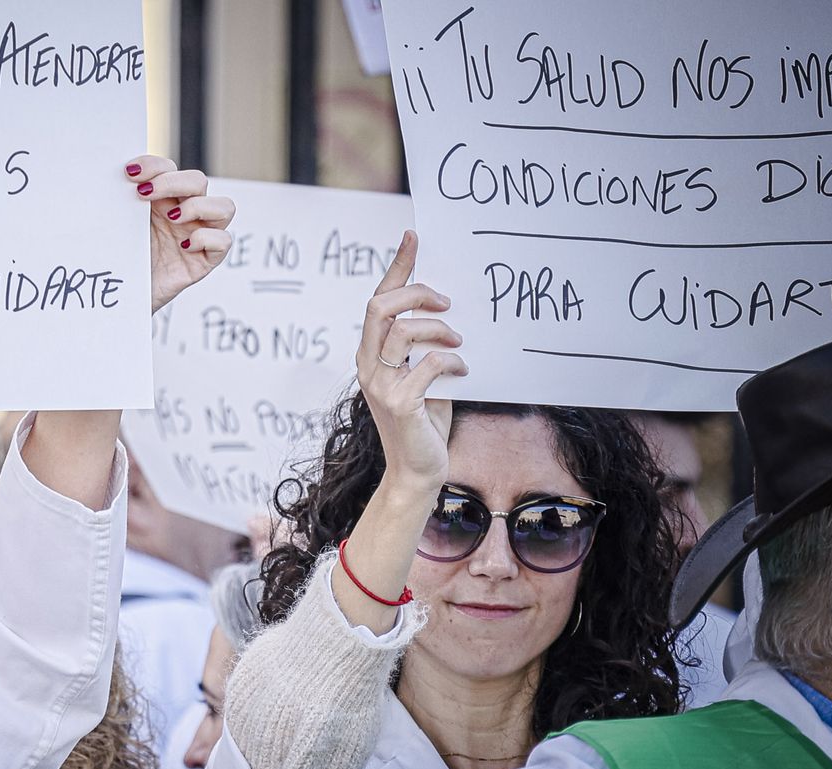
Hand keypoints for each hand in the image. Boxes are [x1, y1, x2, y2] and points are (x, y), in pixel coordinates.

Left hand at [125, 156, 234, 311]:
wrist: (122, 299)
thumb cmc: (121, 263)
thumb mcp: (118, 229)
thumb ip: (120, 205)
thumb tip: (109, 181)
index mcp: (162, 200)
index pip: (169, 169)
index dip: (154, 165)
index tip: (130, 172)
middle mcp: (184, 214)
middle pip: (198, 180)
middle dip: (172, 182)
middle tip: (144, 194)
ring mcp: (198, 235)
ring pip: (224, 206)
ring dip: (198, 206)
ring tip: (171, 219)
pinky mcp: (206, 260)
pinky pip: (223, 241)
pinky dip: (206, 238)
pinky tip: (183, 245)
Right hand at [353, 230, 466, 492]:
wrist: (419, 469)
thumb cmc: (424, 420)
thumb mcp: (423, 373)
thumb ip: (424, 345)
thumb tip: (448, 307)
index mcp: (371, 353)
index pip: (378, 299)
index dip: (397, 266)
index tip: (414, 236)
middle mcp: (367, 365)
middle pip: (380, 307)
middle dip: (417, 294)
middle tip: (447, 301)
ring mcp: (380, 385)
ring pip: (402, 332)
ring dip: (438, 329)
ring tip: (459, 340)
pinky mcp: (399, 403)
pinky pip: (427, 365)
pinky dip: (451, 361)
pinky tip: (464, 369)